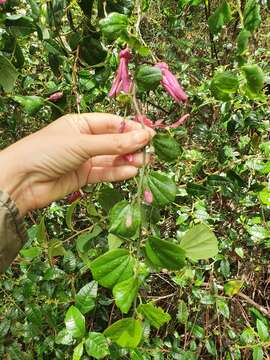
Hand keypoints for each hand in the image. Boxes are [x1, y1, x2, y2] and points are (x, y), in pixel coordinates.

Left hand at [0, 113, 154, 215]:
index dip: (131, 128)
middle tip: (149, 152)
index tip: (150, 134)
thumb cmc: (47, 152)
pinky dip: (117, 172)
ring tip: (143, 163)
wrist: (21, 182)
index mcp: (81, 123)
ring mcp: (84, 159)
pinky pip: (104, 172)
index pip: (112, 123)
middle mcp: (84, 140)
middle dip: (131, 146)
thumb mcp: (82, 144)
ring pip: (111, 158)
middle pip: (114, 141)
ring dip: (127, 160)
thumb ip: (114, 143)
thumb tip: (144, 136)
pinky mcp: (83, 176)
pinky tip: (130, 172)